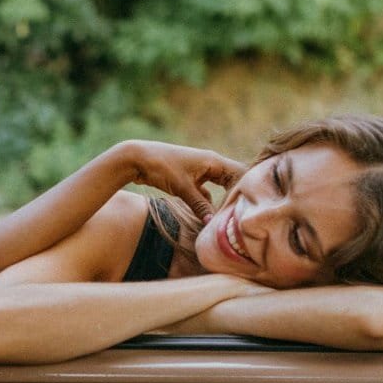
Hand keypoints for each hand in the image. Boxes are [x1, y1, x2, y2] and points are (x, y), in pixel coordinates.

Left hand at [116, 140, 245, 222]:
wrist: (137, 159)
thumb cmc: (161, 167)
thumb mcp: (183, 188)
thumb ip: (200, 205)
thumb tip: (214, 223)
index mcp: (214, 161)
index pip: (241, 174)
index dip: (245, 191)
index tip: (246, 209)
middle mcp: (210, 165)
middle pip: (233, 181)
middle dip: (236, 198)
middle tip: (240, 217)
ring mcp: (201, 172)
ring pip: (219, 188)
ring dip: (222, 202)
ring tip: (227, 220)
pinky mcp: (190, 180)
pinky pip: (205, 193)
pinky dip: (208, 204)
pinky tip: (209, 218)